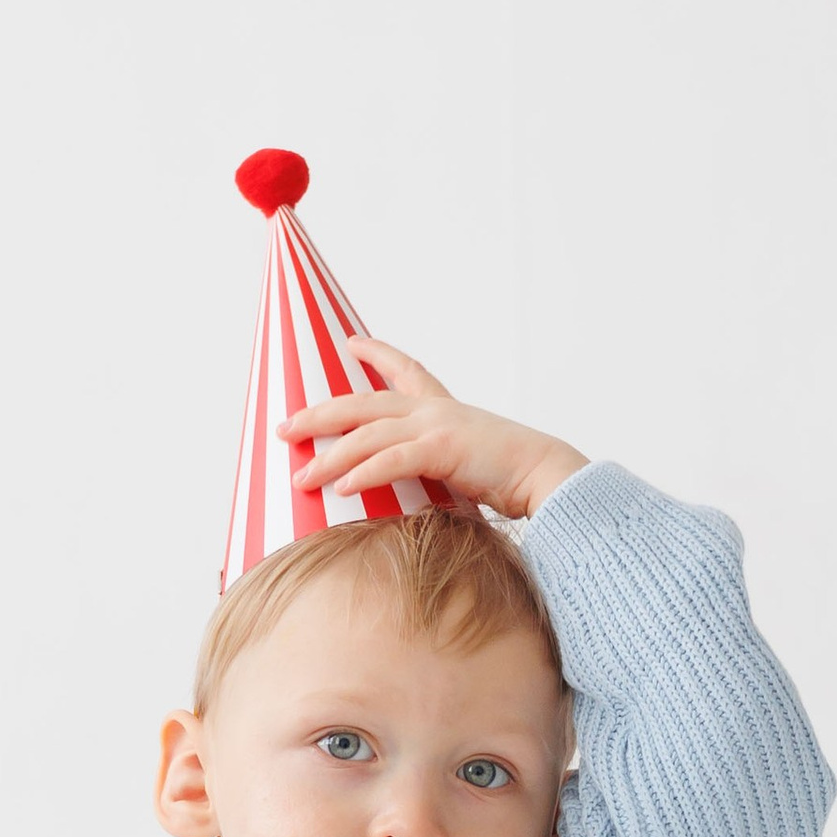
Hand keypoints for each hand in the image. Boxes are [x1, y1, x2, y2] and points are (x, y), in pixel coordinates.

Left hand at [279, 339, 584, 521]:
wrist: (549, 476)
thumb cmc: (518, 479)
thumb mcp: (472, 468)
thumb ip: (444, 472)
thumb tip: (429, 494)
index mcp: (444, 409)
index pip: (406, 370)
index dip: (376, 354)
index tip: (352, 342)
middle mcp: (435, 410)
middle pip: (362, 403)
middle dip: (320, 414)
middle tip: (286, 427)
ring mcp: (437, 426)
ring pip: (367, 435)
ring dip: (330, 457)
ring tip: (302, 476)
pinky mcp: (442, 449)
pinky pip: (391, 460)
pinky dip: (363, 473)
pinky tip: (340, 486)